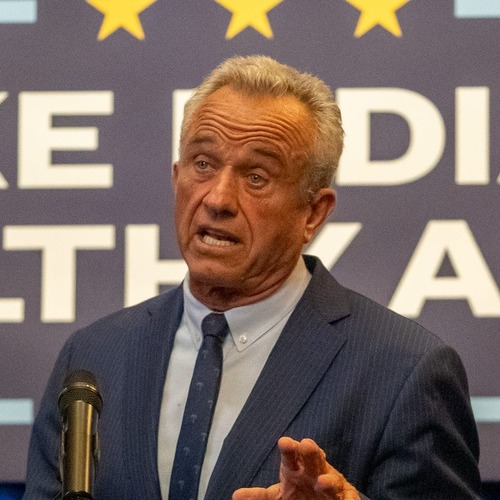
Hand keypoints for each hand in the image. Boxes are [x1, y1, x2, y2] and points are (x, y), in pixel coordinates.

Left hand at [232, 437, 359, 499]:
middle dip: (309, 452)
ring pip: (330, 478)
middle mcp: (313, 471)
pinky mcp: (345, 496)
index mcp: (295, 468)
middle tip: (306, 444)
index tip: (284, 442)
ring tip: (321, 482)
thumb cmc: (298, 492)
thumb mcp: (277, 496)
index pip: (290, 457)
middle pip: (312, 459)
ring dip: (328, 479)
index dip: (289, 450)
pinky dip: (347, 499)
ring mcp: (330, 483)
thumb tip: (235, 496)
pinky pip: (347, 497)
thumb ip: (258, 496)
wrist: (322, 499)